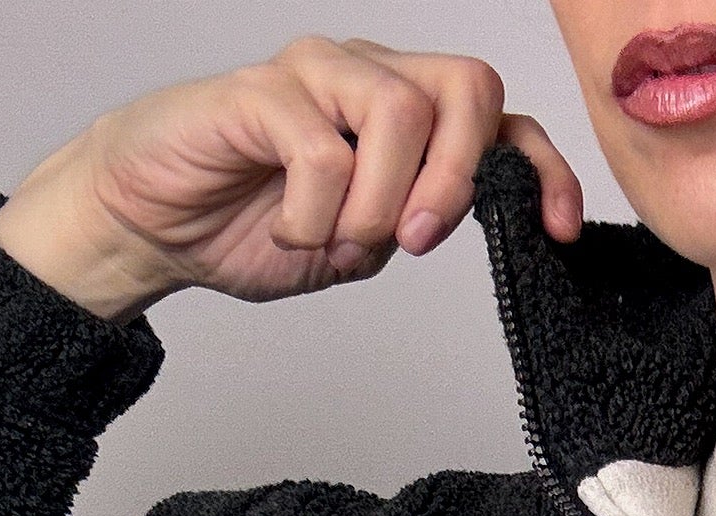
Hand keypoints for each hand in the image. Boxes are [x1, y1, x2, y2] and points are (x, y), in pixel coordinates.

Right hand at [0, 37, 583, 323]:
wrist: (156, 225)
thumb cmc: (256, 224)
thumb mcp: (365, 243)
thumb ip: (420, 221)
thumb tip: (478, 218)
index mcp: (406, 112)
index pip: (501, 116)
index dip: (543, 169)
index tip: (559, 231)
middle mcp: (368, 75)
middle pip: (468, 87)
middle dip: (459, 179)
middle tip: (413, 241)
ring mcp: (314, 73)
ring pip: (399, 114)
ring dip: (378, 204)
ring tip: (335, 241)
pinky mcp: (259, 91)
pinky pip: (321, 150)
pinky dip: (315, 214)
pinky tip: (289, 230)